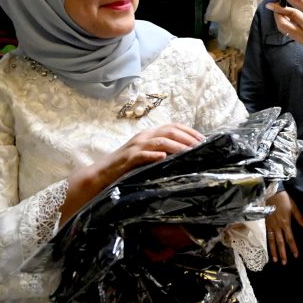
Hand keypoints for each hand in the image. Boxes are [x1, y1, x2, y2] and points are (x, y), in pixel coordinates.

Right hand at [62, 123, 203, 222]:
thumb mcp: (146, 156)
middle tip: (200, 146)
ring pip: (159, 141)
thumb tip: (185, 155)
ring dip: (176, 145)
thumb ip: (161, 152)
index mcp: (149, 134)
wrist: (100, 175)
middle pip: (169, 131)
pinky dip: (153, 155)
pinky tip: (163, 158)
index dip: (189, 131)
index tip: (203, 139)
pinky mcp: (127, 159)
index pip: (172, 127)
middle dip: (187, 137)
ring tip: (188, 151)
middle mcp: (143, 137)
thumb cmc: (126, 168)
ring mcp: (134, 147)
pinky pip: (141, 155)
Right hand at [265, 191, 302, 264]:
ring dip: (274, 251)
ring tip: (275, 260)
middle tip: (284, 263)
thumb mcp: (294, 207)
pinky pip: (266, 236)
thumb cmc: (284, 199)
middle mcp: (277, 226)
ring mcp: (270, 226)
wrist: (271, 193)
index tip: (296, 255)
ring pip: (272, 241)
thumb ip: (299, 217)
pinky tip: (268, 249)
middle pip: (280, 242)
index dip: (293, 247)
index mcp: (286, 223)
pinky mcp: (265, 224)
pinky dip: (267, 243)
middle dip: (283, 253)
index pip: (290, 238)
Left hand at [269, 0, 302, 48]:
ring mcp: (302, 41)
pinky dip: (287, 25)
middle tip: (276, 6)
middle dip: (277, 15)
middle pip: (283, 25)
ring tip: (282, 11)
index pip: (291, 15)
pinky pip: (290, 33)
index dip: (280, 7)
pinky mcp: (302, 43)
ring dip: (281, 20)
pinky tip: (289, 18)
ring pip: (285, 30)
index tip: (270, 3)